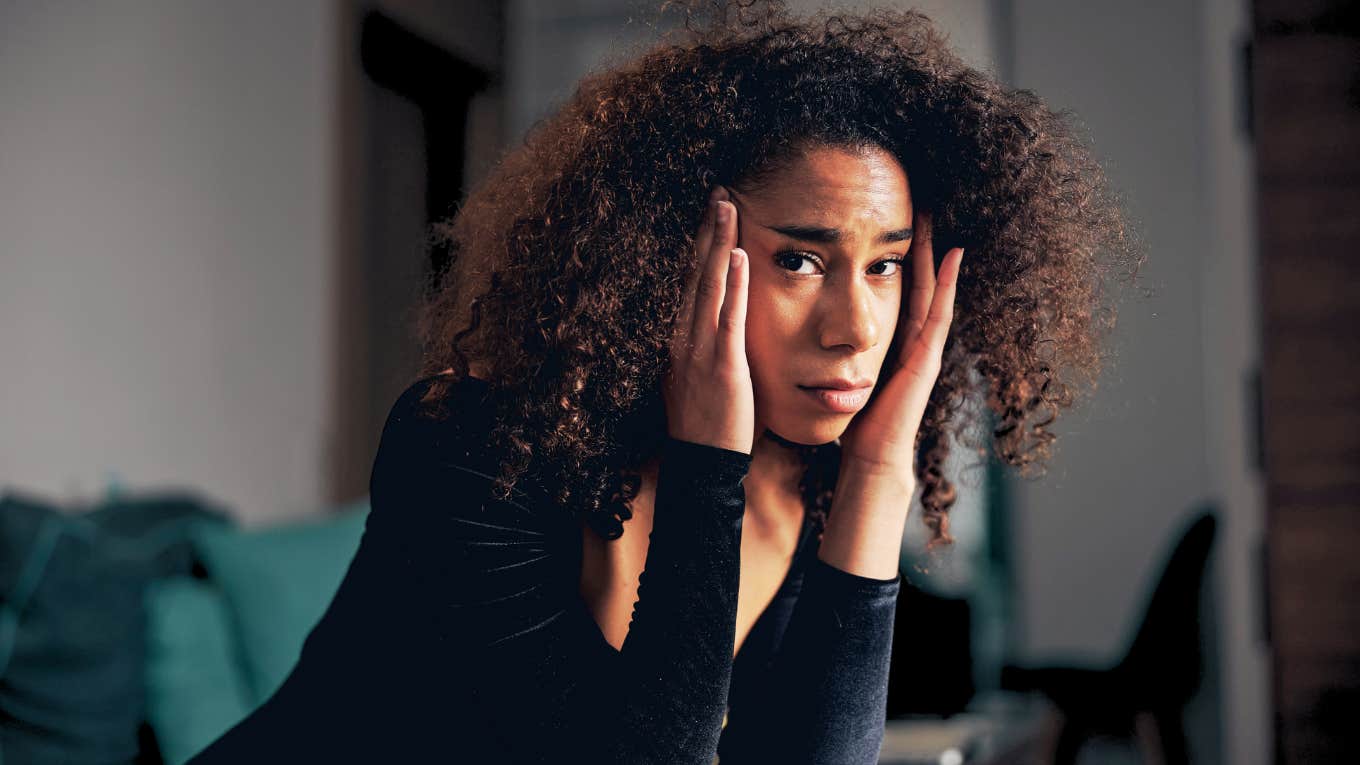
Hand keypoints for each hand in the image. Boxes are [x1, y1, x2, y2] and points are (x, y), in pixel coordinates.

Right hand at [663, 186, 755, 454]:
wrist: (703, 465)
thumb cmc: (708, 428)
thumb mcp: (701, 380)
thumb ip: (710, 349)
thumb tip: (721, 328)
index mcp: (679, 340)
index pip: (689, 282)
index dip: (699, 246)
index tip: (710, 214)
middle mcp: (683, 338)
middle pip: (693, 272)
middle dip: (706, 230)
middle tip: (719, 192)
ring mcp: (699, 350)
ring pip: (706, 284)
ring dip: (717, 242)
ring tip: (727, 204)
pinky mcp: (722, 365)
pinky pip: (727, 317)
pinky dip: (731, 285)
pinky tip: (738, 255)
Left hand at [838, 209, 963, 474]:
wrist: (869, 456)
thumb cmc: (851, 419)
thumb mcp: (838, 371)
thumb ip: (830, 349)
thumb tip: (803, 327)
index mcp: (889, 339)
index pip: (892, 287)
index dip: (890, 255)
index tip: (885, 220)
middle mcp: (911, 339)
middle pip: (915, 280)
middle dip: (917, 244)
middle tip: (918, 203)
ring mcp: (923, 347)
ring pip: (930, 289)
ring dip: (934, 252)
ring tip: (936, 215)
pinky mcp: (927, 358)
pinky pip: (938, 313)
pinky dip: (947, 284)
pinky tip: (954, 254)